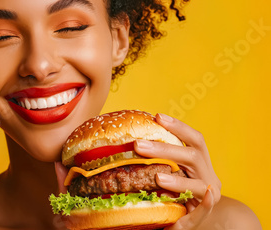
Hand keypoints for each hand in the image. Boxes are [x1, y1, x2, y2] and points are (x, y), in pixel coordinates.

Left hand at [134, 113, 221, 228]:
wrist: (189, 220)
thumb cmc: (174, 193)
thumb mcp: (168, 173)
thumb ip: (158, 160)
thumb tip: (127, 142)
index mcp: (200, 164)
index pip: (195, 140)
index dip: (179, 127)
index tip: (158, 116)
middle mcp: (208, 177)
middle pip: (192, 157)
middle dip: (166, 150)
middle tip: (138, 145)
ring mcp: (208, 197)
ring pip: (198, 185)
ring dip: (178, 181)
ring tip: (158, 178)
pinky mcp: (203, 216)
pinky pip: (203, 211)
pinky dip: (202, 204)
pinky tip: (199, 200)